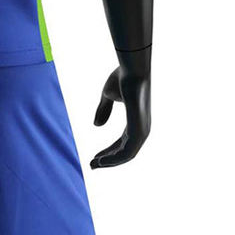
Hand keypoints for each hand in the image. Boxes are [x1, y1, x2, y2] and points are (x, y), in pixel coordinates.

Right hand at [90, 46, 150, 168]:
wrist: (132, 69)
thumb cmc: (122, 78)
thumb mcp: (108, 95)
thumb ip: (104, 110)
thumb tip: (96, 126)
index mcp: (135, 122)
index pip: (122, 142)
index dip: (107, 151)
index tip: (94, 157)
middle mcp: (141, 129)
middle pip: (124, 152)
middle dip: (107, 159)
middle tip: (92, 165)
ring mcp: (142, 130)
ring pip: (126, 155)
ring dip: (109, 162)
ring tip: (94, 165)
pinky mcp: (140, 130)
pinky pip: (128, 151)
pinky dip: (114, 158)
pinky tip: (102, 161)